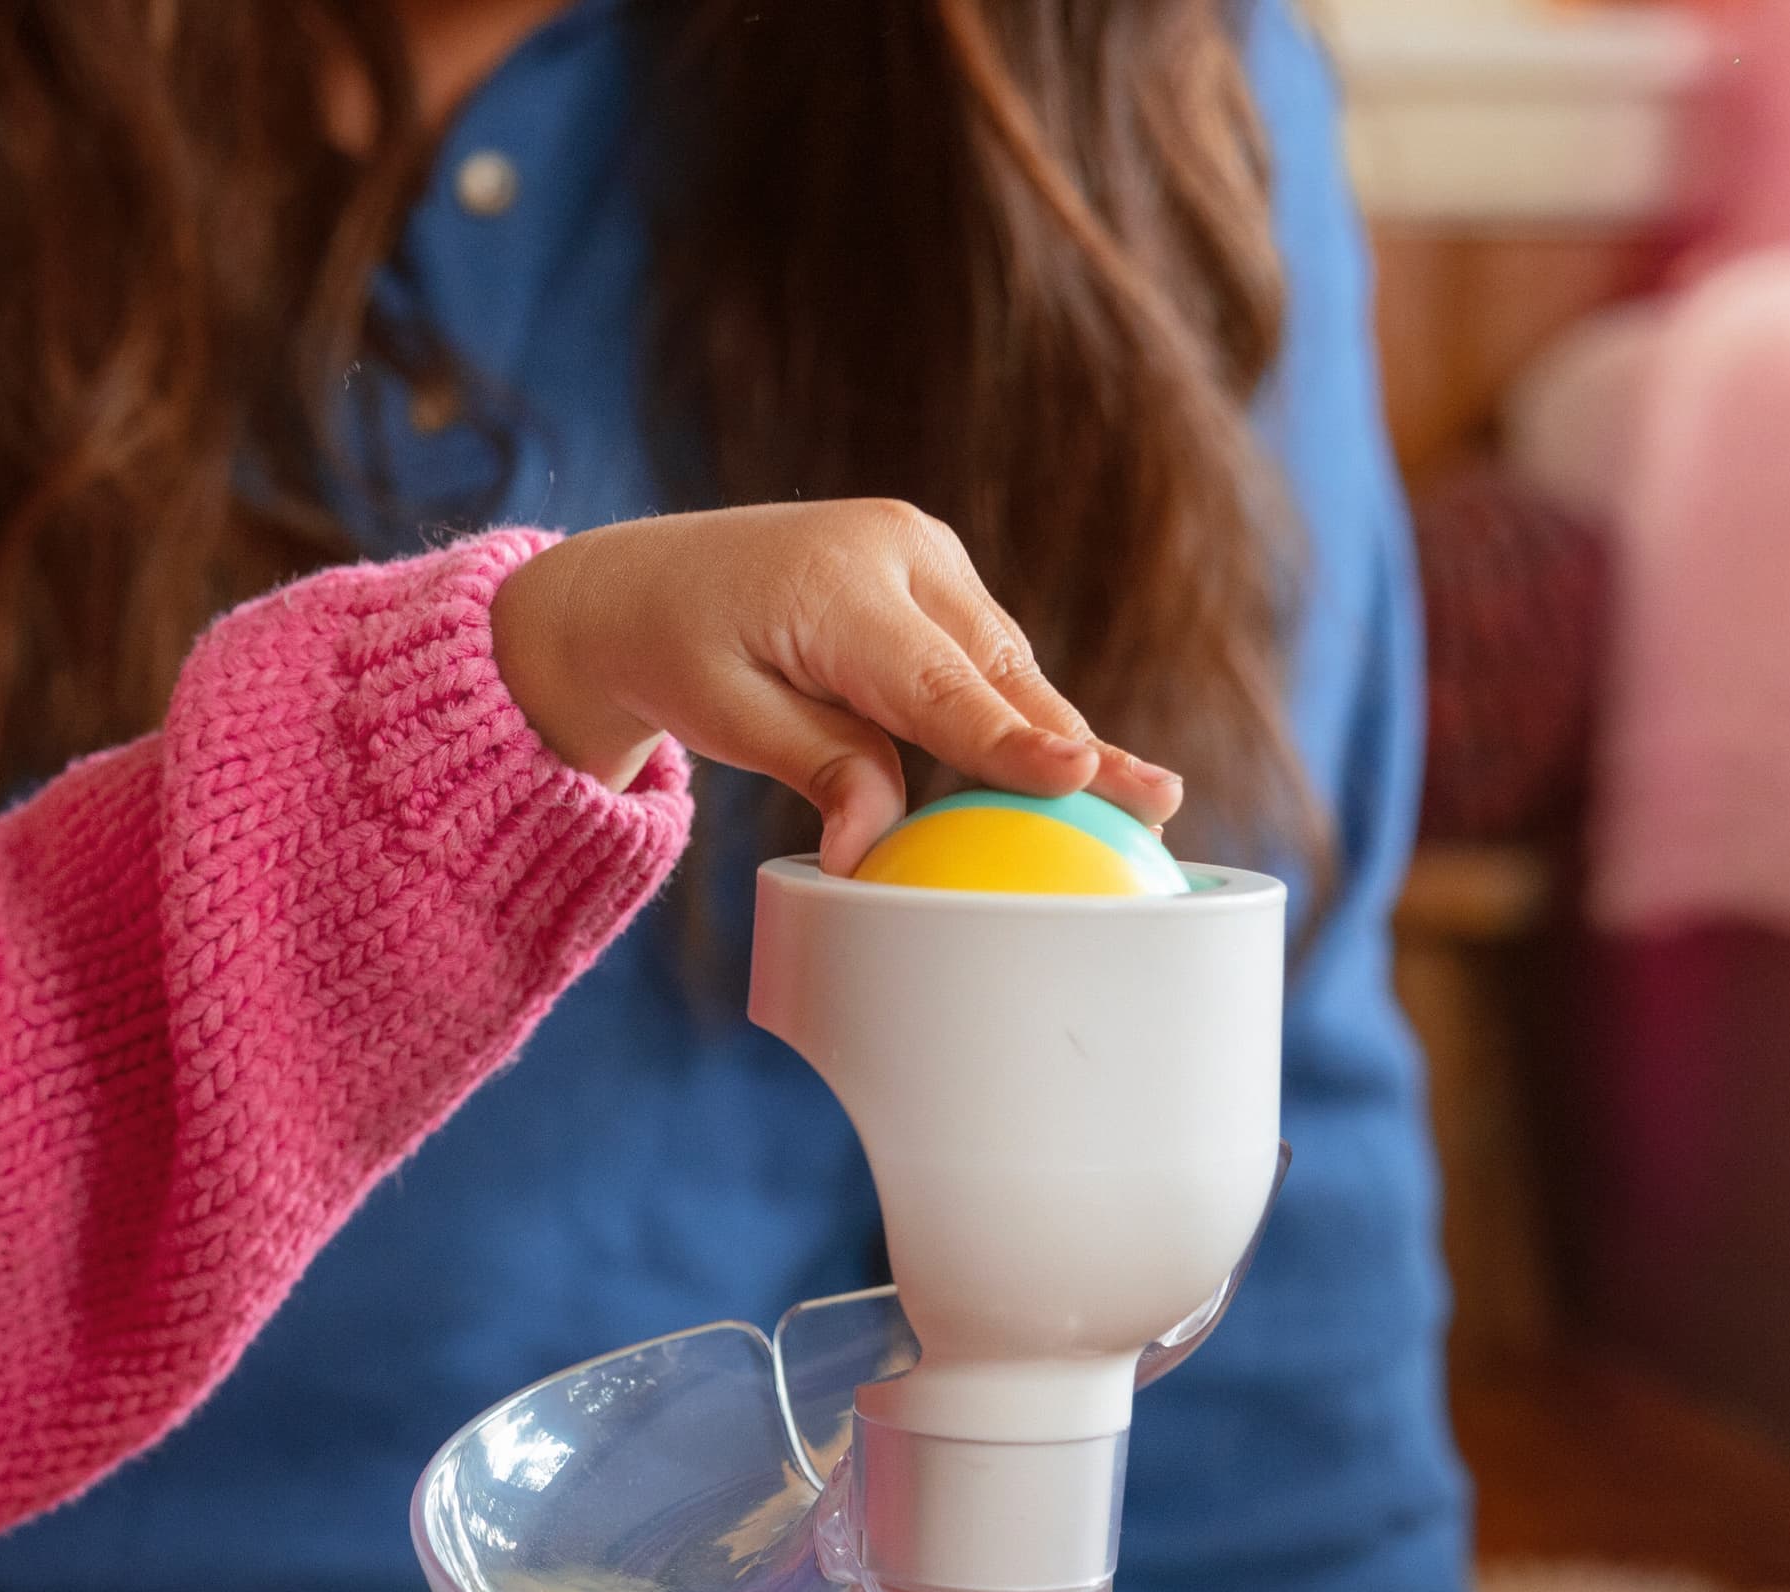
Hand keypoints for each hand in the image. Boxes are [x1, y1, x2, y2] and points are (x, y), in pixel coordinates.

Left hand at [488, 500, 1181, 870]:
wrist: (636, 585)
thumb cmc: (673, 653)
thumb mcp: (723, 716)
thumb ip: (814, 766)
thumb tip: (875, 844)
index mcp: (836, 585)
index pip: (940, 687)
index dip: (1013, 740)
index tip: (1080, 776)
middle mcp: (895, 549)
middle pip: (996, 670)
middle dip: (1070, 740)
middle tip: (1153, 802)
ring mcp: (919, 550)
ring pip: (1001, 660)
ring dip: (1051, 727)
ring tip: (1134, 797)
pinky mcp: (928, 570)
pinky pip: (982, 651)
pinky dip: (1014, 705)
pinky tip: (1064, 765)